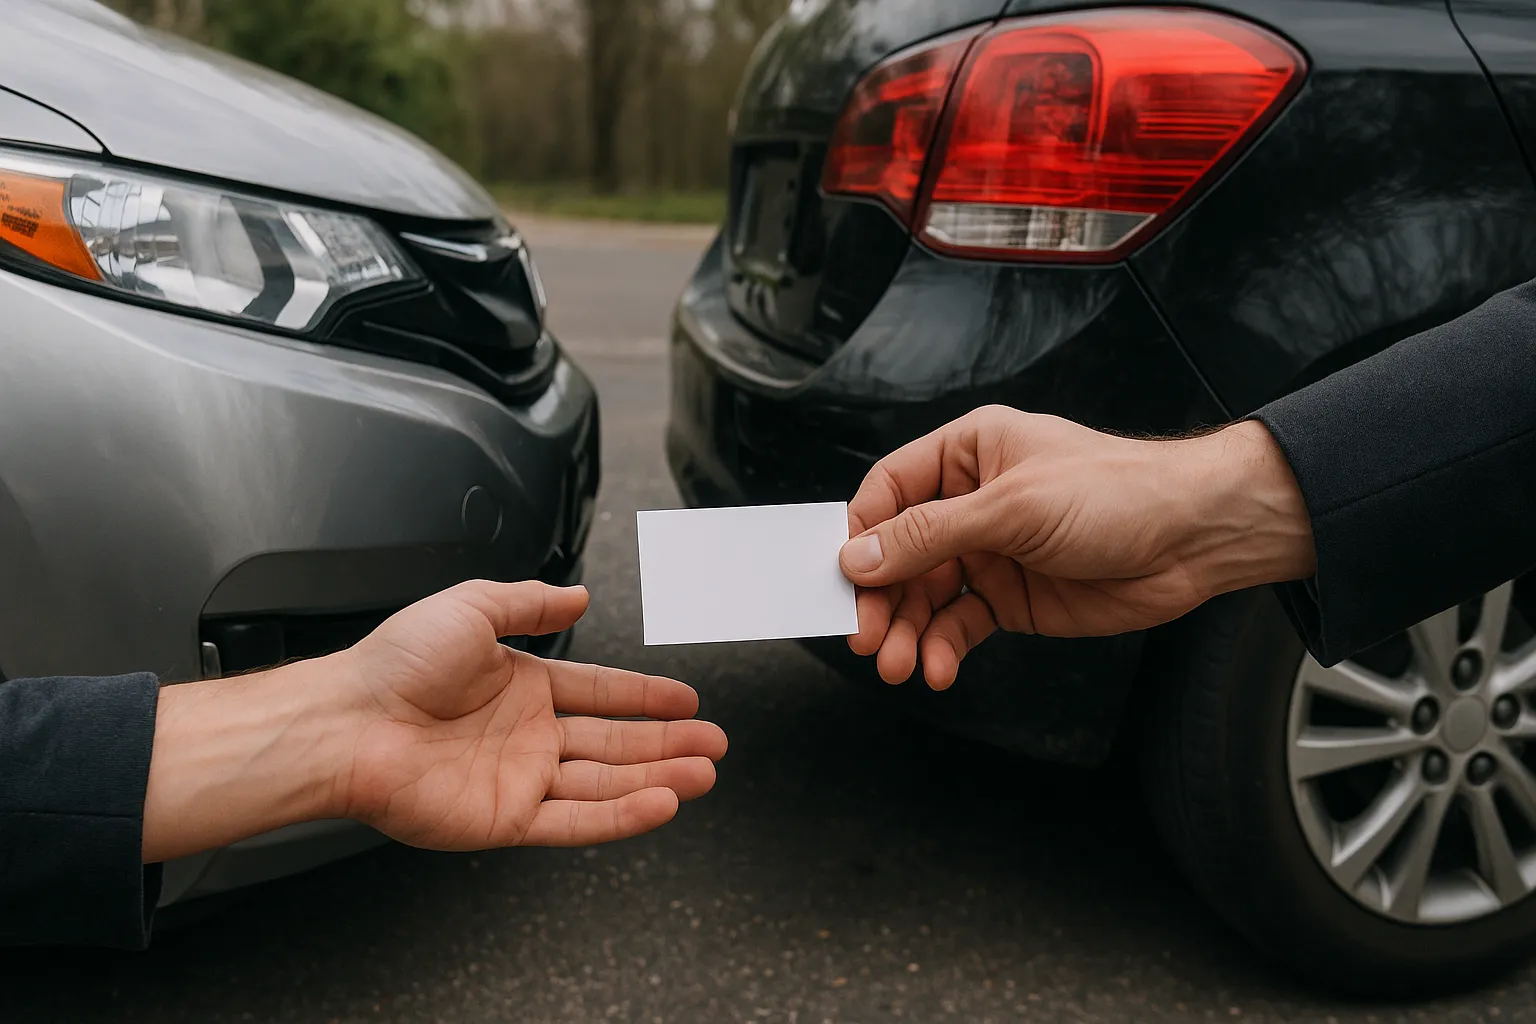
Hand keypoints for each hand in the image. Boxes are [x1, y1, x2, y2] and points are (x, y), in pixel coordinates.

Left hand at [336, 581, 726, 849]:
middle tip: (715, 745)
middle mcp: (527, 736)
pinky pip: (575, 821)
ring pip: (606, 784)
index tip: (687, 701)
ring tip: (704, 774)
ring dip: (658, 779)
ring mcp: (520, 780)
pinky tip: (660, 803)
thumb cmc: (396, 664)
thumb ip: (530, 602)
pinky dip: (622, 816)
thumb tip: (577, 595)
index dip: (647, 697)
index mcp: (522, 686)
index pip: (602, 694)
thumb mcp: (471, 607)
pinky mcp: (506, 819)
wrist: (351, 721)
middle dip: (668, 743)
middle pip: (616, 742)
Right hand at [838, 407, 1315, 689]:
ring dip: (906, 632)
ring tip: (898, 664)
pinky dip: (941, 648)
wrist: (1195, 539)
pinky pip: (959, 625)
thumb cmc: (1119, 492)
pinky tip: (937, 667)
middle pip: (898, 554)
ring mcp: (991, 553)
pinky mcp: (1011, 599)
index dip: (861, 536)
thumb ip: (930, 535)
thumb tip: (859, 557)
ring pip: (924, 597)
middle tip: (866, 637)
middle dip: (880, 599)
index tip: (841, 579)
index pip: (888, 492)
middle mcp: (972, 502)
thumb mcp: (1011, 508)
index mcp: (968, 454)